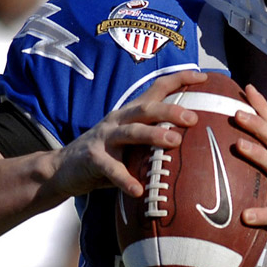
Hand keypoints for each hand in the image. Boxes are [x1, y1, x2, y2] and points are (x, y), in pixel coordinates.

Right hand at [49, 70, 206, 199]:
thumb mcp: (132, 141)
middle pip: (146, 109)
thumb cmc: (108, 154)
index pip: (157, 88)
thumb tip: (196, 142)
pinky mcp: (92, 158)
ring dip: (153, 135)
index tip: (204, 76)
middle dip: (170, 111)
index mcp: (131, 113)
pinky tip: (138, 190)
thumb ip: (155, 137)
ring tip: (174, 142)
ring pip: (131, 132)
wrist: (62, 168)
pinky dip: (125, 179)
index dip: (180, 79)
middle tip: (193, 118)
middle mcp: (119, 120)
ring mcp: (104, 138)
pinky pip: (111, 169)